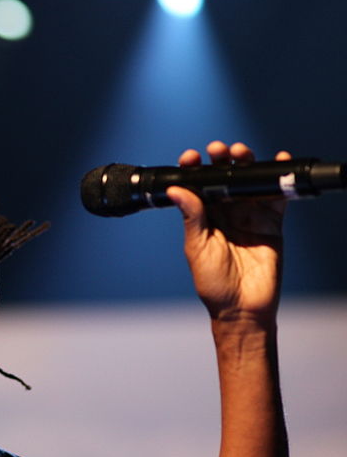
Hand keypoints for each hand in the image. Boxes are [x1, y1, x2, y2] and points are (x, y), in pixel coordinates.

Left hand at [166, 141, 288, 323]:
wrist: (243, 307)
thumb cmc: (213, 283)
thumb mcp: (197, 247)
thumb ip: (192, 217)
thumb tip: (177, 189)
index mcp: (202, 216)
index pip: (197, 186)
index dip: (194, 168)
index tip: (191, 157)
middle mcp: (224, 212)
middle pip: (224, 177)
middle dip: (221, 160)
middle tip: (219, 150)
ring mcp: (248, 214)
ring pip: (248, 181)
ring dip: (247, 163)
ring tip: (242, 153)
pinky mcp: (271, 221)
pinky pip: (276, 195)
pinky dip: (278, 178)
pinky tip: (279, 160)